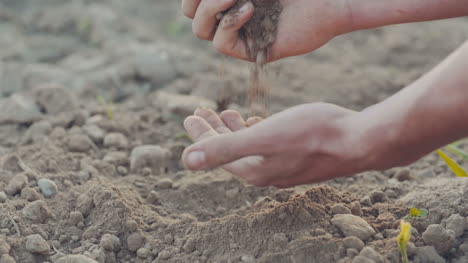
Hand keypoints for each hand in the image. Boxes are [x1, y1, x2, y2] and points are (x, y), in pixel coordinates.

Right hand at [181, 0, 350, 61]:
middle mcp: (230, 15)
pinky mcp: (252, 51)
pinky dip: (229, 22)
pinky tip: (250, 8)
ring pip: (200, 29)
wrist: (327, 3)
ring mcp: (240, 34)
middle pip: (190, 13)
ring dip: (211, 7)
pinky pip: (221, 42)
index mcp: (229, 0)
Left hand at [181, 104, 372, 187]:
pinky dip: (256, 132)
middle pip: (230, 152)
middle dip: (213, 131)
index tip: (189, 115)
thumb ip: (225, 149)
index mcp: (254, 171)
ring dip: (234, 131)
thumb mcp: (264, 138)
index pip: (217, 154)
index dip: (200, 134)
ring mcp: (285, 167)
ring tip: (225, 113)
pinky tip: (258, 121)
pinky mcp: (299, 157)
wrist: (360, 140)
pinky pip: (268, 146)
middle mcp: (267, 174)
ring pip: (249, 148)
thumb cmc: (313, 135)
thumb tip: (187, 161)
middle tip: (200, 111)